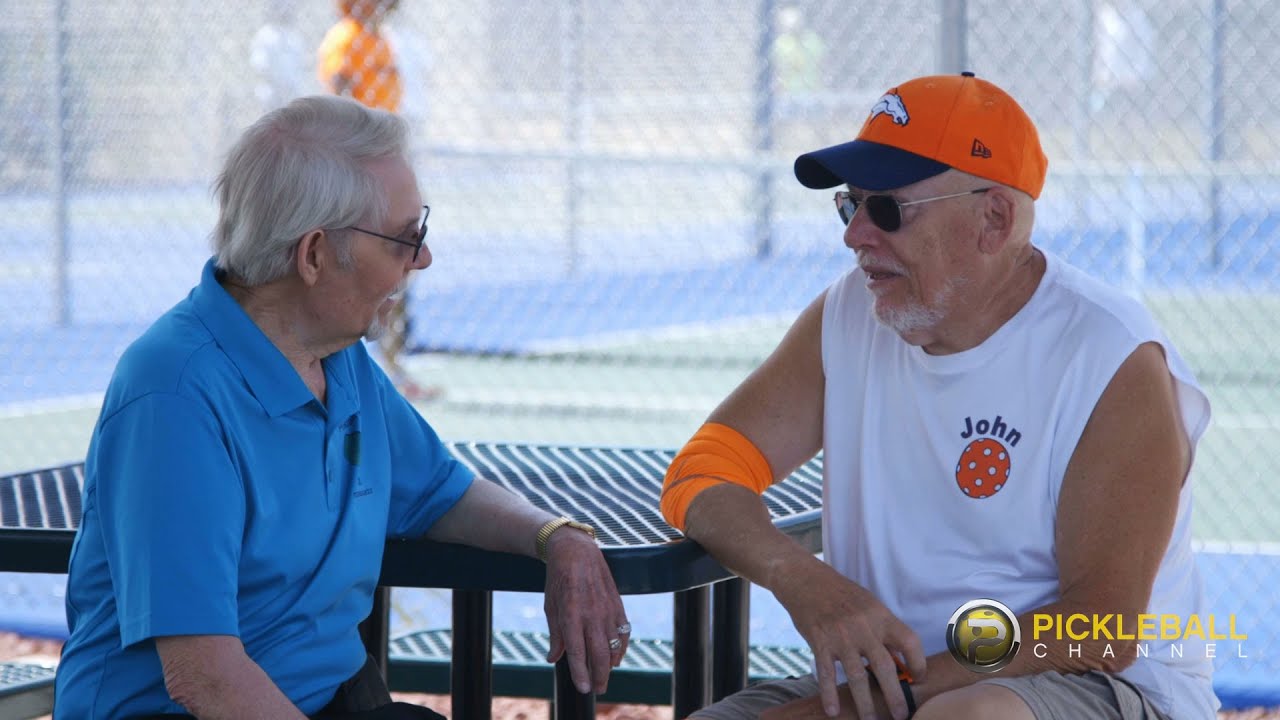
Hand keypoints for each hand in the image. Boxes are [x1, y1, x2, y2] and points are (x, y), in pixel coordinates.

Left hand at [542, 526, 628, 694]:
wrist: (577, 551)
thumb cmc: (558, 579)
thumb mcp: (550, 606)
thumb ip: (555, 634)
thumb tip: (554, 658)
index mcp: (571, 614)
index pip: (577, 651)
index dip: (580, 672)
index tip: (582, 688)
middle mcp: (591, 613)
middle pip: (599, 653)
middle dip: (599, 676)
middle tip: (598, 689)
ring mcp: (607, 609)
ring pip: (614, 645)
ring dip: (610, 664)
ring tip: (604, 676)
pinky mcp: (618, 604)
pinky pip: (624, 632)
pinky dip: (622, 647)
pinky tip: (616, 657)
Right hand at [773, 559, 924, 719]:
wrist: (804, 578)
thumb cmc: (840, 593)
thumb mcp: (868, 604)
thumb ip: (882, 630)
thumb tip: (897, 660)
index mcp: (880, 615)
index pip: (909, 641)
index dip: (918, 663)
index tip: (918, 679)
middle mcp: (863, 626)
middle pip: (885, 666)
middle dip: (895, 695)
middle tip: (900, 715)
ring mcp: (840, 635)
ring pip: (857, 676)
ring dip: (865, 702)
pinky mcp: (819, 641)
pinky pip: (827, 673)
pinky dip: (830, 694)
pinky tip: (834, 710)